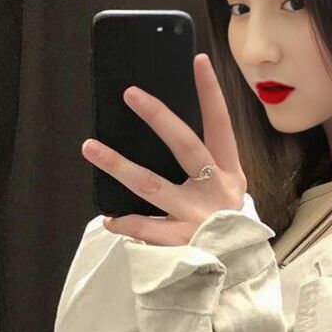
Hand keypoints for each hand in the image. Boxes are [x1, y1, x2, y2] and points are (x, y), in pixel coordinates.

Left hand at [81, 53, 246, 245]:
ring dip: (119, 165)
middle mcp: (216, 189)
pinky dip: (126, 222)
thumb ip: (207, 167)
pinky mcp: (184, 241)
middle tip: (130, 94)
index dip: (211, 93)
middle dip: (159, 117)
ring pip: (152, 184)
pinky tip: (110, 218)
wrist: (240, 270)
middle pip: (185, 145)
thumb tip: (166, 133)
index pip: (220, 125)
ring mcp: (199, 215)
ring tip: (91, 147)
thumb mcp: (226, 191)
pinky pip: (146, 228)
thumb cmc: (226, 224)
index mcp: (229, 173)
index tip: (197, 61)